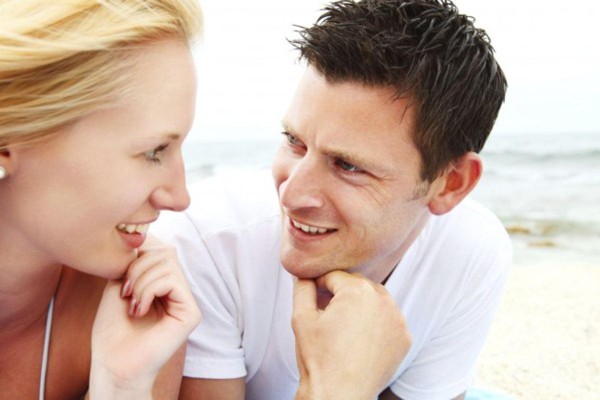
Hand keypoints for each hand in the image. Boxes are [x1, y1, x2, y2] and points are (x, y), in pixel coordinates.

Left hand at [90, 235, 200, 398]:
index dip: (138, 251)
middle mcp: (179, 288)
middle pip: (165, 251)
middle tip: (124, 290)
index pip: (159, 247)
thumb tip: (146, 235)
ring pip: (168, 263)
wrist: (113, 363)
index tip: (120, 275)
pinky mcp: (192, 312)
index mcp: (164, 281)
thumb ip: (134, 260)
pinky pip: (172, 280)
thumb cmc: (112, 328)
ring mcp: (187, 300)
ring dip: (140, 280)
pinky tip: (139, 310)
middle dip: (137, 266)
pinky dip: (149, 290)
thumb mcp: (119, 283)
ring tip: (131, 303)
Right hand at [292, 271, 410, 399]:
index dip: (320, 285)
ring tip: (345, 326)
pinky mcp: (404, 338)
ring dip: (362, 306)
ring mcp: (398, 320)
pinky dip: (377, 324)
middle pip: (358, 285)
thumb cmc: (319, 359)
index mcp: (357, 291)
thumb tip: (304, 275)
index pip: (335, 276)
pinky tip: (361, 338)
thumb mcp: (301, 318)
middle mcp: (383, 301)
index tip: (314, 297)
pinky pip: (389, 320)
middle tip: (328, 313)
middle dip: (343, 294)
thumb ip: (302, 288)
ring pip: (376, 300)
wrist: (339, 396)